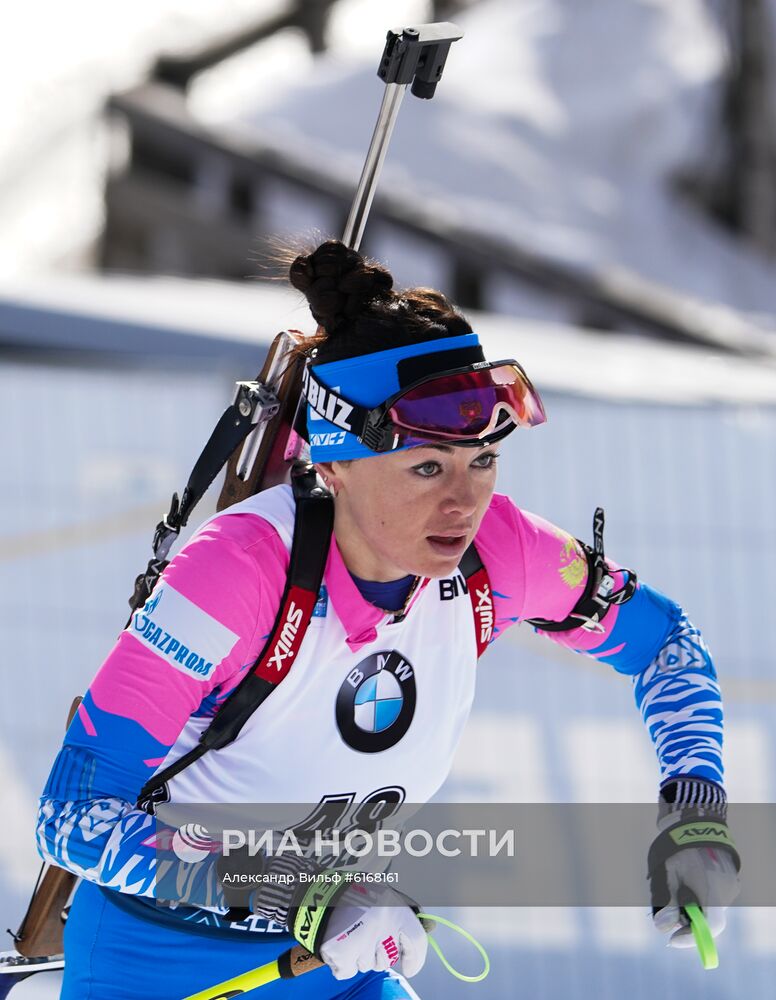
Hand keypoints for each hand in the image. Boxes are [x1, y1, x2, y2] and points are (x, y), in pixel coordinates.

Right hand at [318, 887, 427, 979]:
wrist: (318, 892)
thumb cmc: (354, 894)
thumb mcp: (383, 896)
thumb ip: (404, 914)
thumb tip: (432, 928)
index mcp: (395, 908)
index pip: (417, 941)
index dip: (416, 958)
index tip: (410, 967)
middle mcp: (381, 924)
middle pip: (387, 959)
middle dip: (377, 952)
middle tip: (364, 933)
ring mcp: (361, 939)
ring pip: (367, 966)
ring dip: (359, 956)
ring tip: (348, 933)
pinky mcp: (341, 951)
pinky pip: (347, 972)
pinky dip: (342, 963)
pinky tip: (338, 943)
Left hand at [648, 778, 740, 948]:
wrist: (694, 814)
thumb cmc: (677, 844)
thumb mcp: (666, 872)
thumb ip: (666, 901)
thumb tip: (665, 926)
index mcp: (714, 889)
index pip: (710, 927)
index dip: (691, 938)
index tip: (670, 941)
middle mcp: (727, 890)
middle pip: (707, 918)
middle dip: (685, 920)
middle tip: (666, 913)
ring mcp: (730, 884)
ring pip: (708, 906)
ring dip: (690, 904)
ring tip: (673, 880)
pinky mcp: (728, 877)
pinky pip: (711, 894)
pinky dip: (697, 893)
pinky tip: (684, 875)